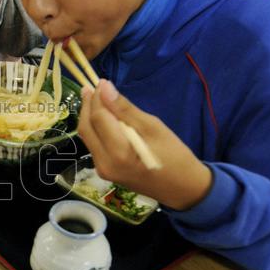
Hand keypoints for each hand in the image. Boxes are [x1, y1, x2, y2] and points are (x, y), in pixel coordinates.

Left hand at [78, 79, 212, 210]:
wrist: (183, 189)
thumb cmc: (174, 156)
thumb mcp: (153, 127)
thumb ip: (125, 109)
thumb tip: (104, 87)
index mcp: (118, 153)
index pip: (98, 118)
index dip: (97, 97)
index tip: (101, 81)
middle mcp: (104, 164)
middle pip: (86, 128)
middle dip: (87, 106)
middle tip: (92, 86)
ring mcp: (103, 170)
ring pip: (87, 137)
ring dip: (89, 117)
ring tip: (95, 98)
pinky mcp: (106, 172)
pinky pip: (94, 145)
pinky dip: (95, 129)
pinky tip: (103, 118)